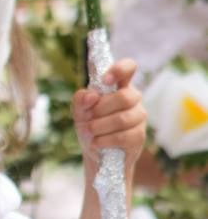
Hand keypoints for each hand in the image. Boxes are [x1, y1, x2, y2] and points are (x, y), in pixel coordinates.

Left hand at [72, 58, 146, 175]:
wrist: (94, 150)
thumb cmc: (89, 124)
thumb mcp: (79, 110)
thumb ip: (81, 99)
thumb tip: (91, 95)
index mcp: (119, 85)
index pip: (129, 68)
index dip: (120, 70)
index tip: (105, 80)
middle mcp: (132, 98)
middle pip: (124, 97)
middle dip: (100, 109)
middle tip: (87, 118)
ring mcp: (138, 117)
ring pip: (122, 118)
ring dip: (99, 126)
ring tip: (88, 132)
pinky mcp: (139, 136)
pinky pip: (124, 136)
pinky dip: (105, 140)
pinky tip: (96, 142)